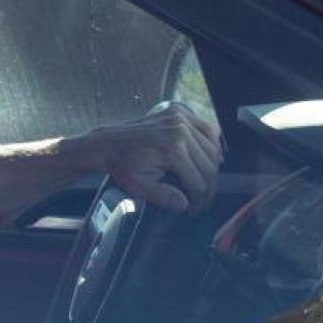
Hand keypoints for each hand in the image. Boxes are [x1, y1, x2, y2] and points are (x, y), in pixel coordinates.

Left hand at [78, 102, 223, 213]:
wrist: (109, 143)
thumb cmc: (122, 165)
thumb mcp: (139, 186)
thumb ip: (163, 196)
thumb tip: (185, 204)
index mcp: (172, 149)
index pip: (198, 181)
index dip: (199, 200)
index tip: (196, 209)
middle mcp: (180, 131)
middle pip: (209, 165)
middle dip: (209, 187)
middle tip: (203, 200)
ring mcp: (181, 119)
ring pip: (213, 148)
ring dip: (212, 168)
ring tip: (205, 182)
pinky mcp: (181, 112)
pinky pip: (207, 130)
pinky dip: (211, 145)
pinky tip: (206, 158)